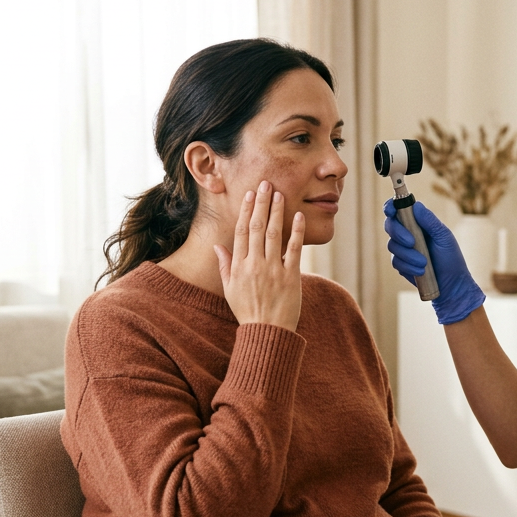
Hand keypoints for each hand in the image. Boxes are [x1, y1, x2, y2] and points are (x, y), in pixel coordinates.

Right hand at [215, 181, 303, 331]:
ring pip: (273, 234)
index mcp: (239, 266)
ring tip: (279, 193)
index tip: (250, 194)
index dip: (246, 210)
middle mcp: (254, 265)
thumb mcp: (229, 289)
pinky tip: (298, 216)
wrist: (266, 332)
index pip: (241, 232)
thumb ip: (225, 265)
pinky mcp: (291, 277)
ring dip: (276, 212)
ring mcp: (273, 270)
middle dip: (261, 203)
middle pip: (256, 227)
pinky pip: (293, 250)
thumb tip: (217, 246)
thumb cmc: (247, 311)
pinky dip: (296, 232)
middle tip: (265, 183)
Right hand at [383, 199, 484, 324]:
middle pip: (390, 225)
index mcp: (419, 222)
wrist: (451, 285)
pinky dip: (408, 266)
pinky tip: (421, 271)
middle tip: (411, 242)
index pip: (399, 209)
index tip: (391, 211)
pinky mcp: (401, 263)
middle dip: (398, 233)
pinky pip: (396, 261)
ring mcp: (403, 248)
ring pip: (392, 245)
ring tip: (424, 263)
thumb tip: (416, 205)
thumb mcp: (444, 237)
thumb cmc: (451, 258)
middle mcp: (408, 232)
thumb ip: (430, 221)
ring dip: (408, 255)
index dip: (390, 207)